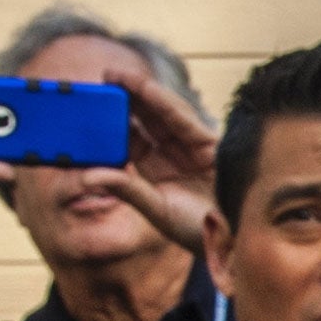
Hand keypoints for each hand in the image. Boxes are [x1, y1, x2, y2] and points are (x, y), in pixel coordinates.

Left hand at [78, 74, 219, 253]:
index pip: (131, 138)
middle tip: (103, 77)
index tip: (91, 107)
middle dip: (126, 98)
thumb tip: (86, 176)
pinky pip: (184, 119)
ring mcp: (192, 147)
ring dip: (142, 92)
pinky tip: (146, 89)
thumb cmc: (197, 232)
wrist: (234, 244)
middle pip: (146, 119)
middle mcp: (173, 154)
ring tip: (117, 76)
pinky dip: (165, 103)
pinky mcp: (210, 145)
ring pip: (163, 113)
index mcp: (157, 170)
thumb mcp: (155, 209)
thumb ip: (126, 189)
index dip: (112, 121)